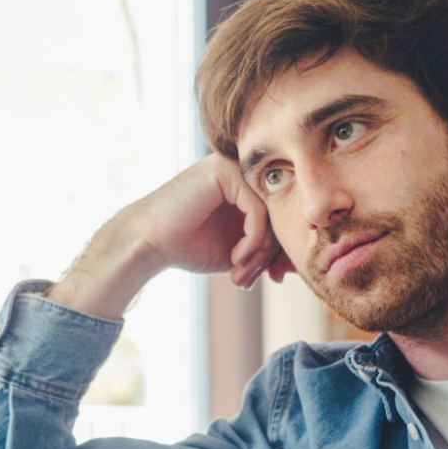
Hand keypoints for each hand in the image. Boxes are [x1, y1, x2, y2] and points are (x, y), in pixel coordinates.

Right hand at [46, 155, 291, 318]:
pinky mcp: (225, 172)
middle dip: (270, 256)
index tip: (271, 279)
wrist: (148, 243)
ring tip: (240, 275)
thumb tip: (298, 264)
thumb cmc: (188, 246)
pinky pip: (258, 212)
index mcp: (247, 186)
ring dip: (259, 254)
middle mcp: (243, 172)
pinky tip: (235, 258)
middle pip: (279, 215)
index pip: (281, 216)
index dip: (280, 252)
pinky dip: (252, 242)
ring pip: (271, 215)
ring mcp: (234, 167)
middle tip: (249, 280)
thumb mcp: (239, 251)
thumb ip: (268, 249)